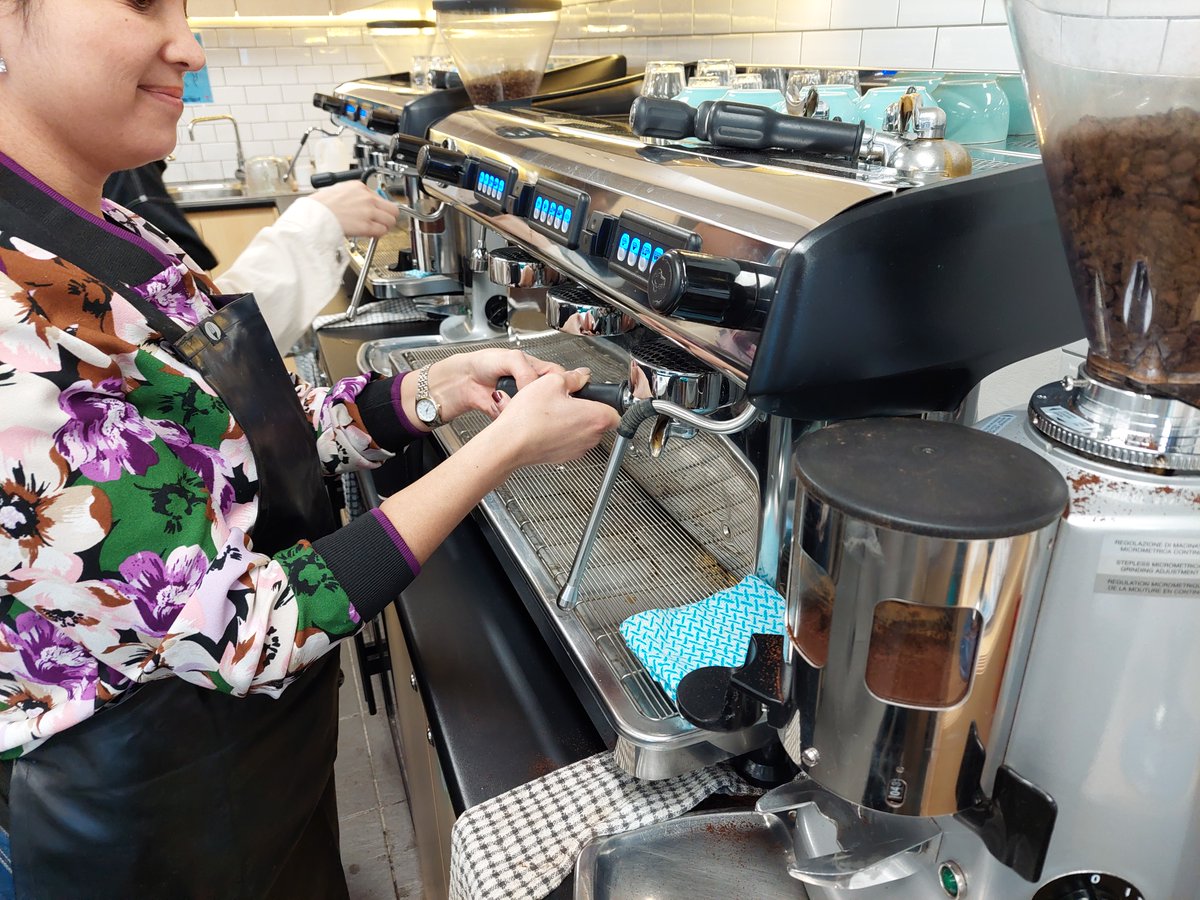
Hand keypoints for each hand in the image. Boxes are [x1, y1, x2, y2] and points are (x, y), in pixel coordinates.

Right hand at [309, 180, 397, 237]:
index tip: (377, 212)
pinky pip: (382, 231)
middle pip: (392, 209)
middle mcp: (367, 198)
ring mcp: (368, 212)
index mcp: (360, 186)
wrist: (314, 216)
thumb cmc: (321, 205)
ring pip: (390, 221)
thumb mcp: (340, 190)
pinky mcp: (366, 226)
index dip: (380, 208)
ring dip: (384, 226)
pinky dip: (378, 234)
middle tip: (381, 222)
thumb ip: (355, 195)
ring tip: (375, 228)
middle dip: (388, 217)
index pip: (381, 197)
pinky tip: (370, 233)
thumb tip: (364, 203)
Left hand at [423, 348, 564, 422]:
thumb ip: (528, 371)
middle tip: (529, 396)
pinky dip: (512, 417)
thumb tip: (535, 389)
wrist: (464, 380)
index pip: (560, 377)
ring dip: (524, 409)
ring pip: (535, 412)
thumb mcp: (512, 358)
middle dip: (540, 400)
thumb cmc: (485, 363)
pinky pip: (520, 421)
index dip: (560, 384)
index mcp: (538, 369)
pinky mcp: (513, 415)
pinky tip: (504, 408)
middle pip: (549, 397)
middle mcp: (533, 386)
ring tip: (512, 400)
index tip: (554, 389)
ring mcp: (523, 402)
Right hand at [486, 368, 620, 467]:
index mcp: (595, 418)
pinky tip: (545, 424)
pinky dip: (562, 433)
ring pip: (584, 431)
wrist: (510, 444)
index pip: (617, 411)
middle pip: (600, 420)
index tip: (597, 396)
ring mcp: (577, 450)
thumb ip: (572, 377)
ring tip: (554, 411)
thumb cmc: (529, 417)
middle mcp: (591, 437)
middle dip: (588, 409)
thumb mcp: (551, 382)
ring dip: (574, 421)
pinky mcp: (564, 457)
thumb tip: (581, 376)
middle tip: (569, 400)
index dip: (607, 401)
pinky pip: (570, 441)